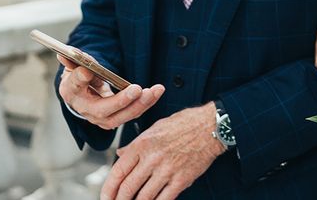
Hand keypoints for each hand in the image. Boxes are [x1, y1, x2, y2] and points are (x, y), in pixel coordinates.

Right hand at [57, 54, 164, 129]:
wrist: (82, 93)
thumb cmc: (79, 75)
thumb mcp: (75, 65)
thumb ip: (75, 60)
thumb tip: (67, 53)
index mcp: (72, 92)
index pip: (75, 86)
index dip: (80, 79)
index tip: (87, 70)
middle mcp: (85, 109)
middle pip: (103, 110)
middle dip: (121, 101)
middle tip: (136, 89)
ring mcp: (101, 118)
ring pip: (121, 116)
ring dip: (140, 104)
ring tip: (155, 90)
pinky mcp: (115, 118)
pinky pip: (132, 113)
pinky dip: (145, 103)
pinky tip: (156, 92)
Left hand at [100, 102, 225, 199]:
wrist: (210, 126)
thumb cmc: (184, 124)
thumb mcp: (156, 127)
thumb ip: (136, 143)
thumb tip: (120, 154)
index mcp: (143, 143)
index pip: (118, 172)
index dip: (108, 189)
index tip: (106, 197)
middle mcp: (152, 158)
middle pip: (128, 189)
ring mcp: (167, 170)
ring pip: (143, 198)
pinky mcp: (181, 180)